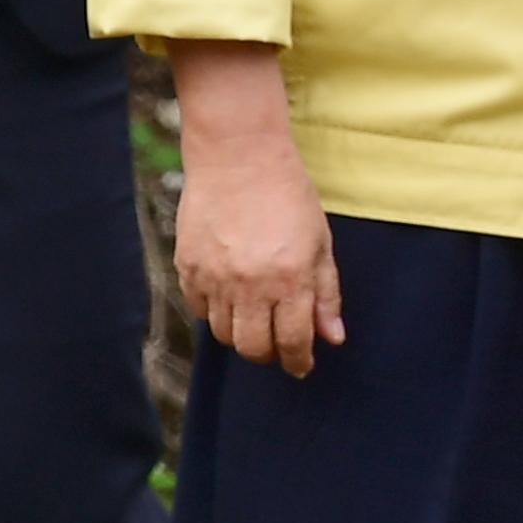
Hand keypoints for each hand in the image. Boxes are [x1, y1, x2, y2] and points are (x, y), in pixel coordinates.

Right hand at [168, 40, 343, 376]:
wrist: (239, 157)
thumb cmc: (288, 195)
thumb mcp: (320, 242)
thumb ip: (326, 293)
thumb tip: (333, 338)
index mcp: (291, 278)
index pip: (293, 342)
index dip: (298, 361)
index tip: (301, 366)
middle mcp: (251, 285)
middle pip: (253, 348)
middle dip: (269, 352)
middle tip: (278, 341)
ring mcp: (215, 278)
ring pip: (225, 333)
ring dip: (243, 332)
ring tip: (256, 312)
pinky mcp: (188, 268)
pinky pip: (199, 309)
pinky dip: (215, 310)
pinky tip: (229, 292)